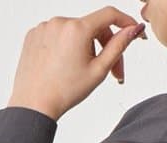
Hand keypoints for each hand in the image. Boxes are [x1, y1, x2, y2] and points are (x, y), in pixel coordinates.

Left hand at [8, 9, 147, 120]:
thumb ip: (118, 47)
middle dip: (105, 47)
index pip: (109, 15)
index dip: (125, 22)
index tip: (133, 31)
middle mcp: (60, 22)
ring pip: (74, 32)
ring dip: (84, 47)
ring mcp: (45, 26)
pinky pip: (57, 36)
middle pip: (92, 27)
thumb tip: (133, 30)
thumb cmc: (64, 91)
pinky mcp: (34, 34)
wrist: (34, 103)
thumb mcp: (98, 70)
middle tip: (113, 72)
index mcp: (78, 29)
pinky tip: (64, 67)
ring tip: (82, 71)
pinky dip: (65, 47)